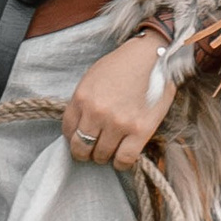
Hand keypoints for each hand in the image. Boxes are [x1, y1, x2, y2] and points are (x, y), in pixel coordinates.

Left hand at [61, 33, 174, 171]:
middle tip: (92, 150)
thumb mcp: (92, 78)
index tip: (80, 138)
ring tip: (109, 150)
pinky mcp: (140, 130)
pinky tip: (121, 159)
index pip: (67, 130)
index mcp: (82, 98)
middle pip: (80, 147)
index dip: (72, 138)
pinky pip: (124, 159)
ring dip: (103, 157)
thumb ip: (83, 102)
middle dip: (84, 152)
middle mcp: (97, 112)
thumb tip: (78, 127)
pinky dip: (120, 164)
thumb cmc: (123, 65)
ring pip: (101, 156)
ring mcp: (118, 123)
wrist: (153, 56)